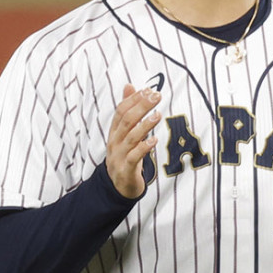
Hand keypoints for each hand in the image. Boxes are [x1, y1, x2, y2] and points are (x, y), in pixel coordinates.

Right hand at [106, 84, 160, 198]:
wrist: (118, 186)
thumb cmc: (125, 155)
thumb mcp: (124, 132)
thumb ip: (127, 110)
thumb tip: (129, 86)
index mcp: (114, 132)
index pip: (121, 111)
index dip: (134, 99)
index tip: (149, 90)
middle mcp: (115, 142)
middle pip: (126, 121)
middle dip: (141, 107)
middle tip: (156, 97)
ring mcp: (119, 156)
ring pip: (130, 138)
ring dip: (144, 125)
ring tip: (157, 115)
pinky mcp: (126, 170)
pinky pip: (134, 157)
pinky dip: (144, 148)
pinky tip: (154, 140)